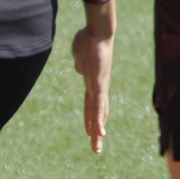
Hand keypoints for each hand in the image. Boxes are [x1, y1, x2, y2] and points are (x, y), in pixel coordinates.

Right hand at [71, 0, 115, 152]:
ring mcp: (100, 86)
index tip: (92, 131)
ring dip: (98, 130)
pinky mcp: (98, 83)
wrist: (98, 31)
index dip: (92, 118)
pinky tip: (99, 130)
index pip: (92, 105)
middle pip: (98, 113)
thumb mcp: (80, 56)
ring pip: (99, 113)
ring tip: (98, 145)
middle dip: (97, 130)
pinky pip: (97, 105)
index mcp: (93, 83)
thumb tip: (79, 67)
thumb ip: (80, 64)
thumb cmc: (89, 41)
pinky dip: (97, 119)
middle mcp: (99, 87)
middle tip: (98, 147)